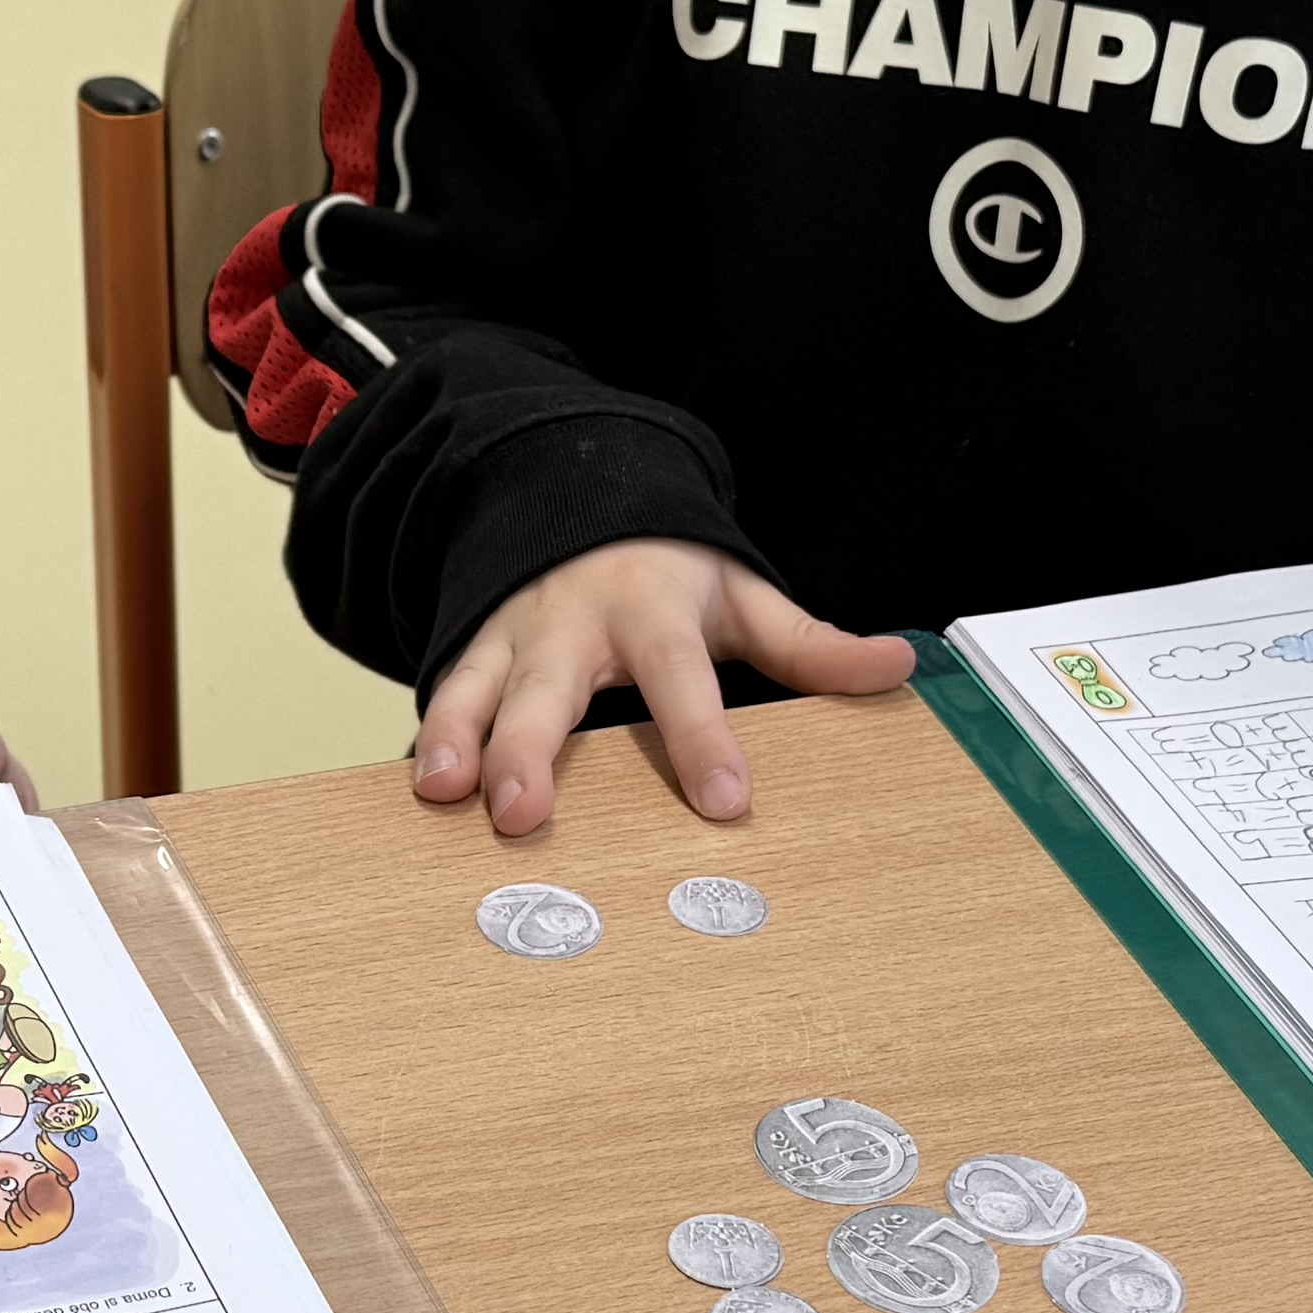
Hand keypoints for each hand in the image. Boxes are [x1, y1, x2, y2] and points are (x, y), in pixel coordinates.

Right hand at [413, 541, 913, 836]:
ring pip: (476, 688)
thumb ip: (809, 642)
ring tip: (442, 793)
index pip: (682, 680)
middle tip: (523, 814)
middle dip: (531, 751)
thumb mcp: (742, 594)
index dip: (704, 741)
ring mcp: (512, 637)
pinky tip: (417, 792)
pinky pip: (443, 694)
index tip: (727, 804)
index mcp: (652, 610)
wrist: (577, 498)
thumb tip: (895, 666)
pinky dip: (427, 738)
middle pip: (551, 690)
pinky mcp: (471, 651)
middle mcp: (572, 624)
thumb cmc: (669, 570)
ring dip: (457, 739)